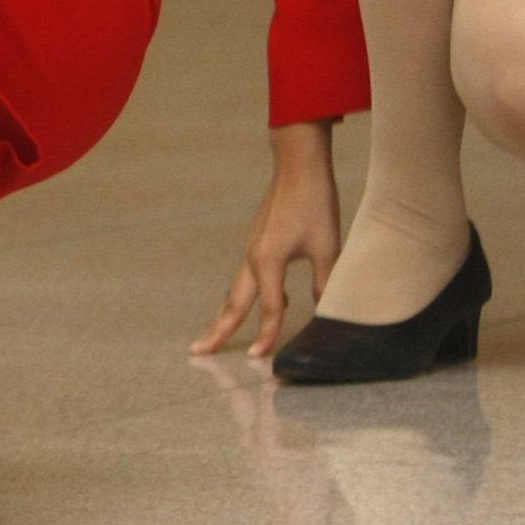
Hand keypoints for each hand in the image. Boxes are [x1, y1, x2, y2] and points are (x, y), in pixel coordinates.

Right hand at [192, 122, 341, 358]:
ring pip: (235, 290)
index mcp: (267, 260)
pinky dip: (244, 296)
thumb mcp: (327, 247)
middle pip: (233, 302)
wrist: (299, 164)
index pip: (271, 309)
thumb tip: (325, 311)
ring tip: (213, 335)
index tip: (260, 360)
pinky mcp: (257, 241)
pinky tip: (261, 302)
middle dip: (217, 329)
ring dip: (226, 313)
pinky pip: (246, 277)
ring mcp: (252, 248)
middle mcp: (253, 257)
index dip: (268, 336)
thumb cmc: (314, 202)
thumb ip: (325, 283)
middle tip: (197, 351)